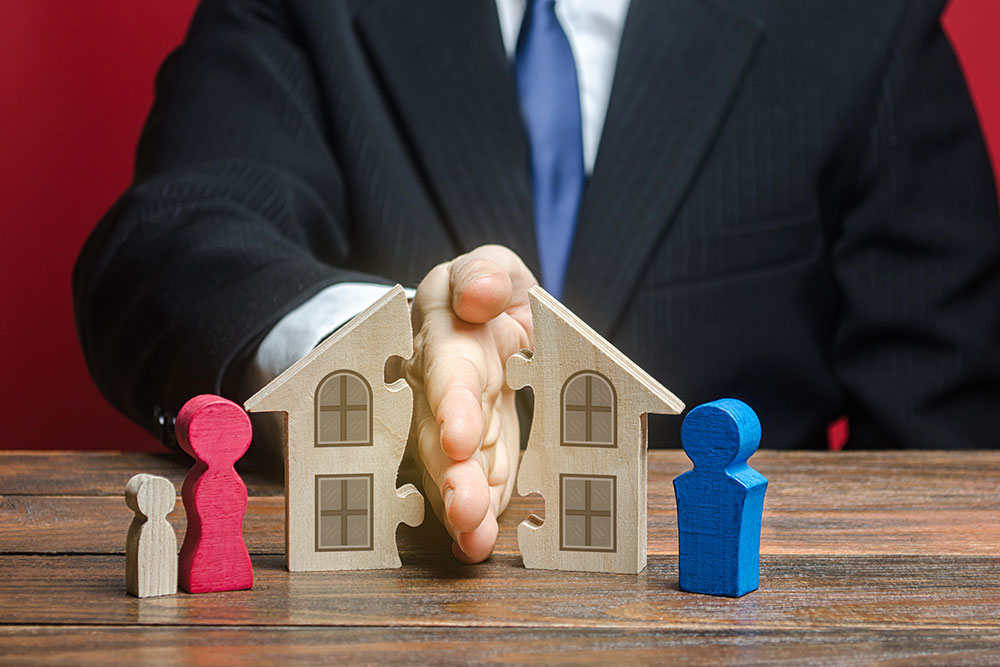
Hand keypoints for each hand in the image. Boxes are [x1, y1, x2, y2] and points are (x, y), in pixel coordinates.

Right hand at [405, 245, 535, 562]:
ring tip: (472, 537)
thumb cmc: (485, 291)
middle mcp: (439, 386)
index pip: (447, 370)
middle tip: (465, 509)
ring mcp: (453, 423)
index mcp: (446, 336)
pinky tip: (478, 542)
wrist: (480, 316)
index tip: (460, 438)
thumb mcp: (489, 268)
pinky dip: (476, 514)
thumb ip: (485, 274)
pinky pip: (473, 482)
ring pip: (450, 467)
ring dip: (460, 503)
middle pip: (438, 432)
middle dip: (451, 473)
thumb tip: (480, 293)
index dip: (452, 404)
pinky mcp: (472, 449)